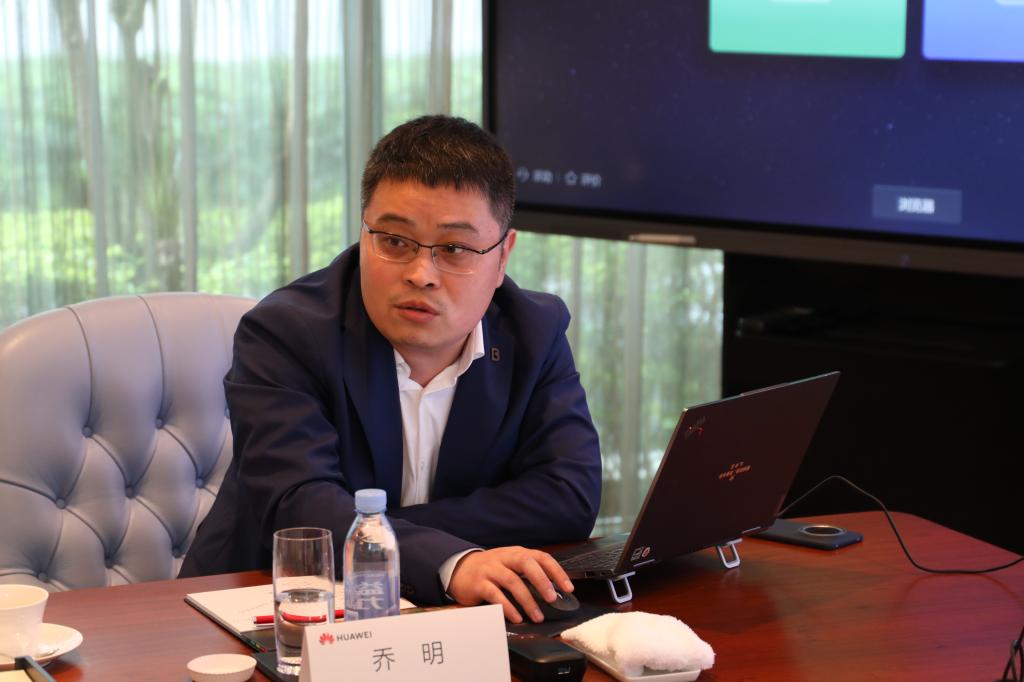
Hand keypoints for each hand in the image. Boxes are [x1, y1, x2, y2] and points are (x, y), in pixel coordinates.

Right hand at [447, 546, 573, 622]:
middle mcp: (504, 558)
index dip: (556, 571)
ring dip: (527, 600)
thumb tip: (554, 590)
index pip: (541, 557)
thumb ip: (528, 573)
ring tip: (537, 616)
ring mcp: (490, 569)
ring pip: (512, 581)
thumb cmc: (491, 569)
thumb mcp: (510, 564)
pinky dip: (508, 607)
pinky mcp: (478, 583)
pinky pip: (495, 595)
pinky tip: (516, 618)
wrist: (459, 569)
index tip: (568, 588)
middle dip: (542, 581)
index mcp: (516, 552)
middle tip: (552, 599)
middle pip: (526, 563)